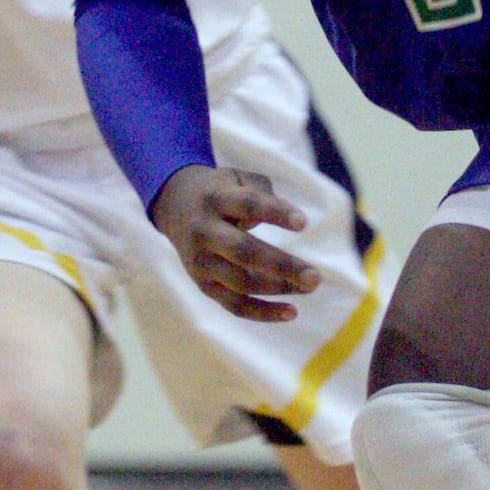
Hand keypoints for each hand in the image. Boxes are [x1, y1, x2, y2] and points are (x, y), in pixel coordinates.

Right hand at [151, 164, 319, 321]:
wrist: (174, 206)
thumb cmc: (221, 190)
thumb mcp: (236, 177)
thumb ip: (263, 191)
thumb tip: (289, 218)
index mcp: (215, 200)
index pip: (247, 205)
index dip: (275, 213)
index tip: (303, 223)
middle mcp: (204, 232)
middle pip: (243, 252)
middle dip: (281, 266)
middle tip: (315, 277)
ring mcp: (201, 262)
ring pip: (241, 282)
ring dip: (278, 288)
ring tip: (310, 286)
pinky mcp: (203, 284)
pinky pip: (234, 305)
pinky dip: (262, 313)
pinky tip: (291, 312)